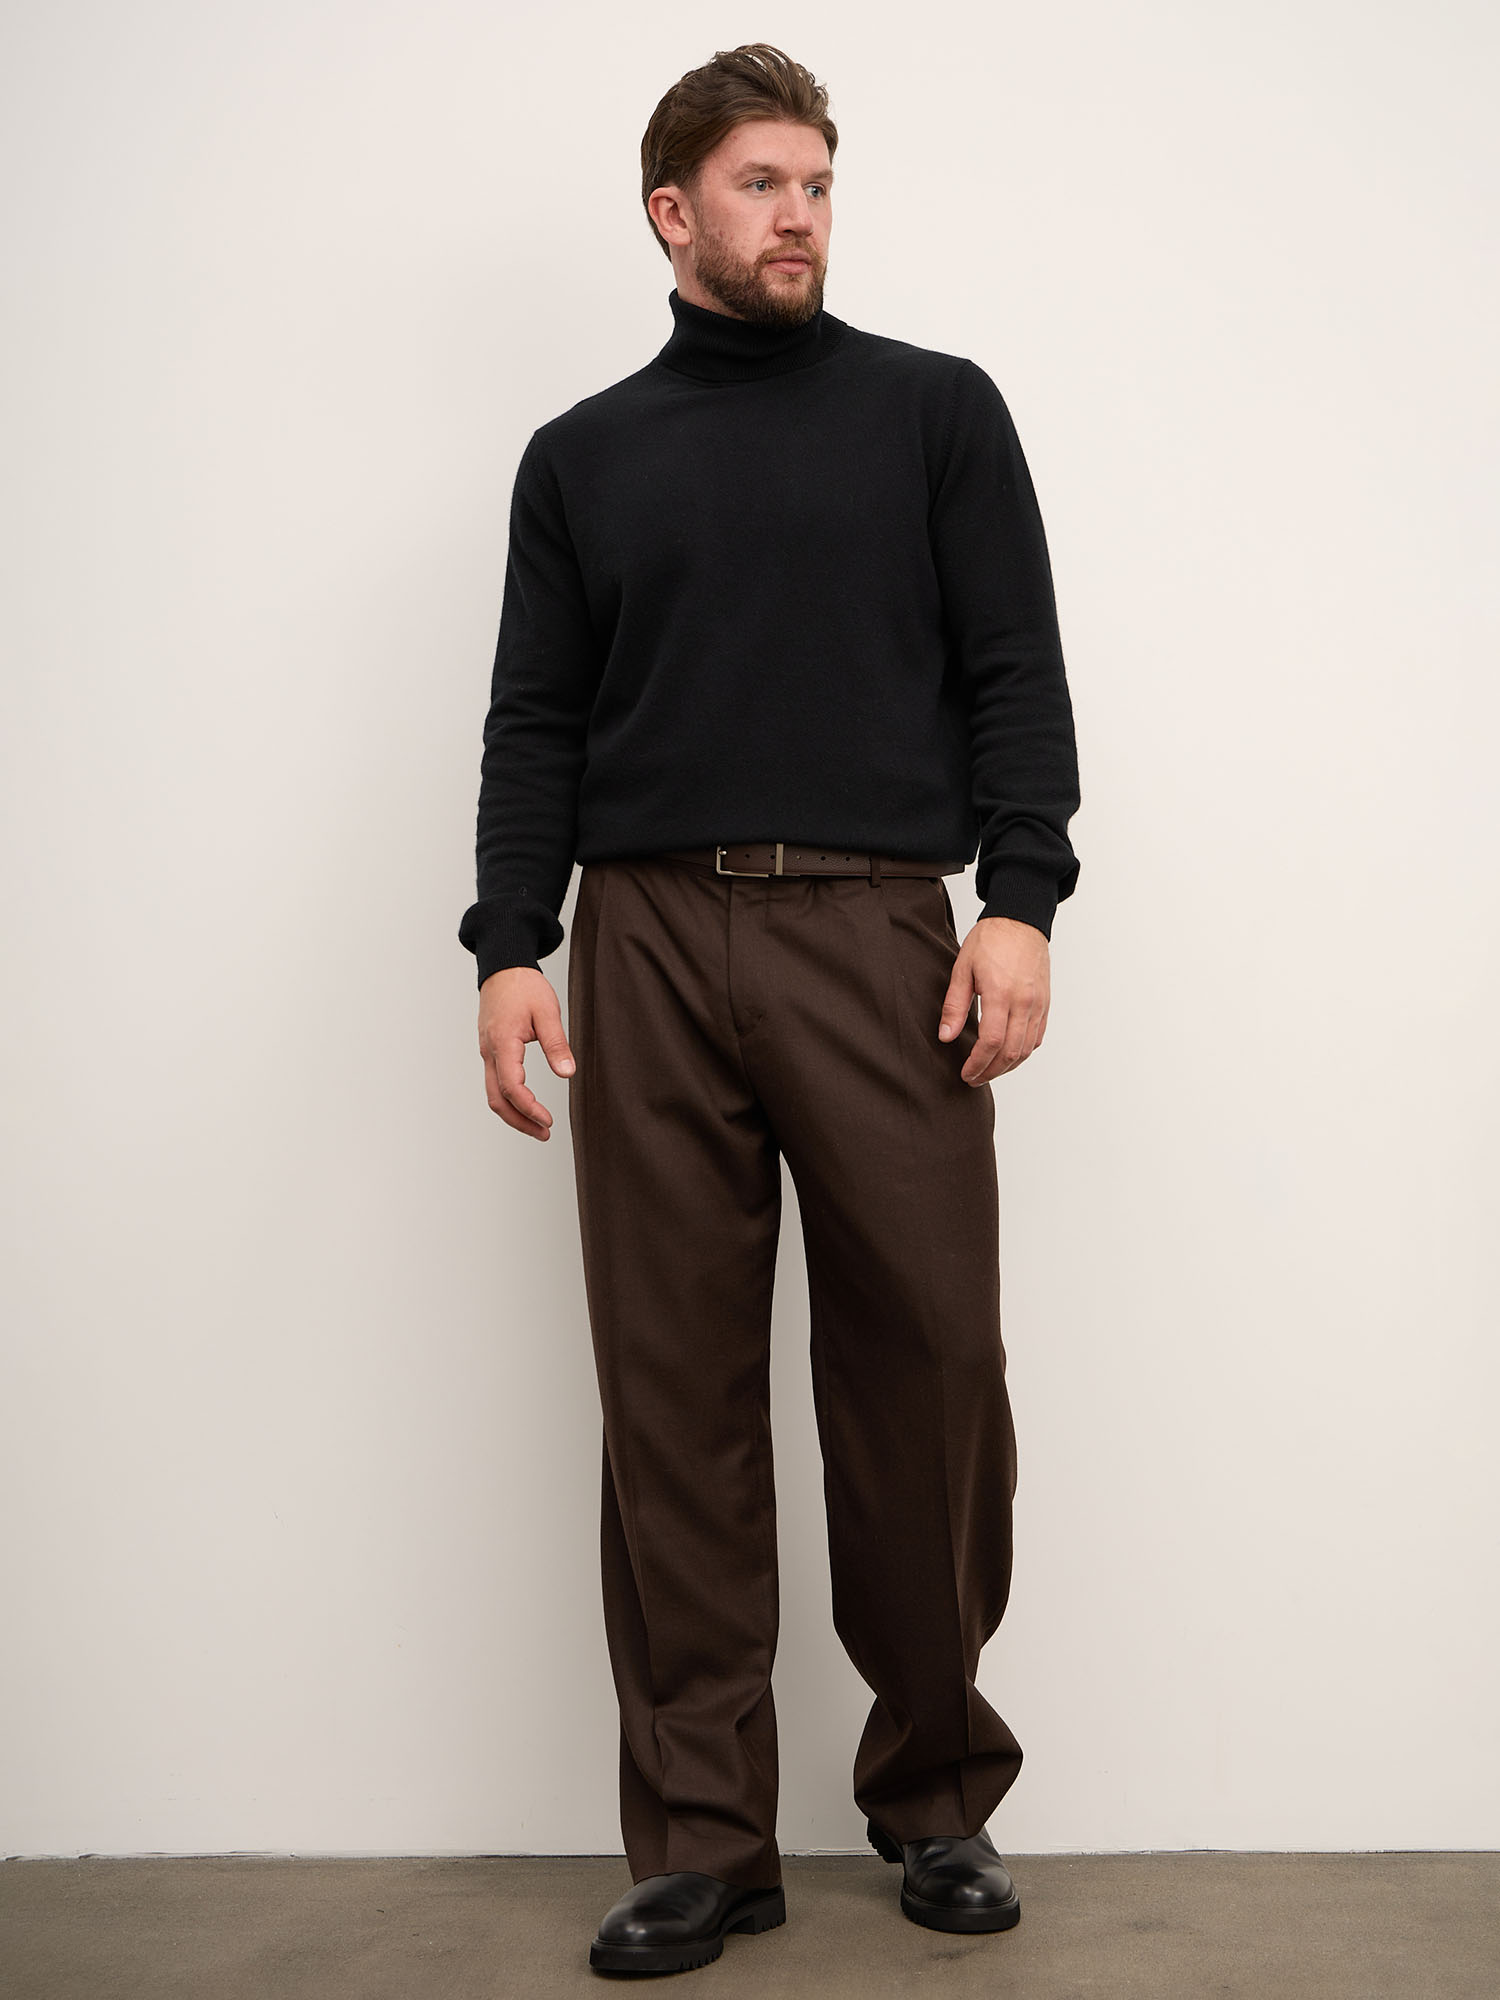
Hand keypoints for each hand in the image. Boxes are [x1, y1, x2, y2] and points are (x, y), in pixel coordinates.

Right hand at [478, 967, 575, 1139]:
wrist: (503, 966)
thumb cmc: (524, 986)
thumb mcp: (548, 1011)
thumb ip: (557, 1044)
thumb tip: (567, 1073)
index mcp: (503, 1042)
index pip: (512, 1087)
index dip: (529, 1109)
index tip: (548, 1120)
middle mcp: (489, 1051)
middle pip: (497, 1099)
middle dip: (520, 1121)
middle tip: (544, 1133)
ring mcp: (487, 1052)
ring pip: (493, 1094)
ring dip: (514, 1113)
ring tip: (538, 1125)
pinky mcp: (490, 1050)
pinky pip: (494, 1082)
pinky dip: (509, 1099)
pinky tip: (526, 1104)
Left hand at [937, 915, 1050, 1084]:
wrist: (1021, 919)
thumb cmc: (991, 940)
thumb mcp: (963, 968)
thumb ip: (955, 1005)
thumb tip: (946, 1036)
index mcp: (1001, 993)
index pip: (990, 1042)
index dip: (977, 1064)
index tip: (965, 1073)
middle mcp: (1024, 1002)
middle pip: (1010, 1052)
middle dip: (991, 1071)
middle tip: (974, 1078)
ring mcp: (1038, 1004)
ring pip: (1026, 1049)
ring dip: (1007, 1066)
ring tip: (989, 1071)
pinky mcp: (1045, 1003)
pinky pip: (1037, 1037)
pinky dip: (1023, 1052)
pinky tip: (1009, 1055)